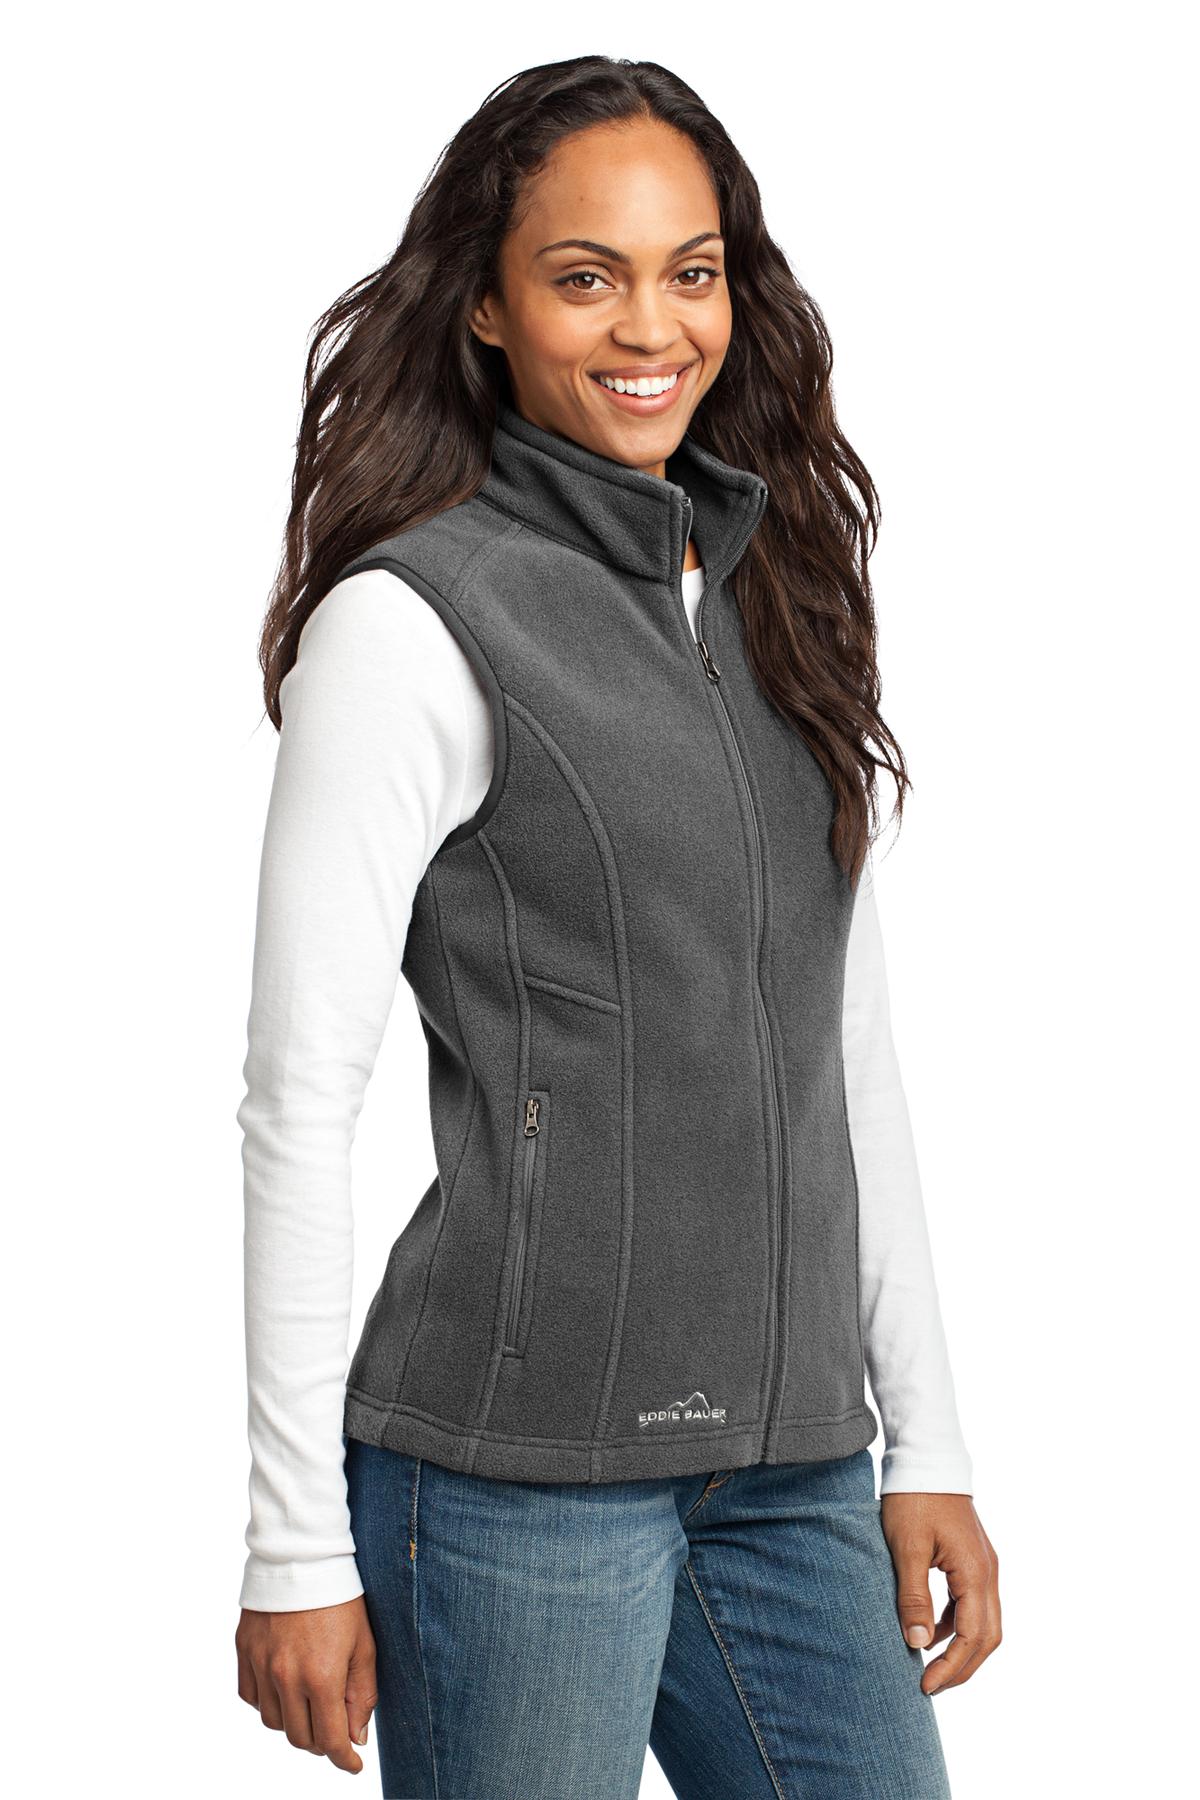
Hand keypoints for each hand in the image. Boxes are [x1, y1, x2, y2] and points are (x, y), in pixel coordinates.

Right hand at [236, 1594, 377, 1772]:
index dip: (344, 1760)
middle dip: (321, 1742)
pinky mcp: (244, 1652)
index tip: (353, 1764)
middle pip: (300, 1738)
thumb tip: (355, 1737)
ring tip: (311, 1703)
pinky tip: (285, 1688)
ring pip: (274, 1722)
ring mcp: (261, 1665)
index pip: (330, 1740)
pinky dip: (269, 1703)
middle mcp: (287, 1677)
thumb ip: (361, 1694)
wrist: (303, 1556)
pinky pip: (252, 1698)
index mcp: (322, 1676)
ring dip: (295, 1722)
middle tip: (334, 1730)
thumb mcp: (364, 1644)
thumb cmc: (341, 1598)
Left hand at [879, 1493, 1000, 1694]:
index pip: (973, 1636)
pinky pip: (972, 1604)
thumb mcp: (907, 1548)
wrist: (925, 1459)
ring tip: (930, 1668)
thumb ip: (914, 1597)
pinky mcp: (973, 1560)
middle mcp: (988, 1572)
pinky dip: (956, 1625)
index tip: (926, 1686)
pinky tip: (930, 1632)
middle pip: (988, 1636)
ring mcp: (983, 1565)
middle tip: (931, 1687)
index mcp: (975, 1572)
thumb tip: (918, 1645)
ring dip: (961, 1649)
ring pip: (984, 1622)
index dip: (952, 1666)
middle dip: (963, 1667)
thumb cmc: (913, 1499)